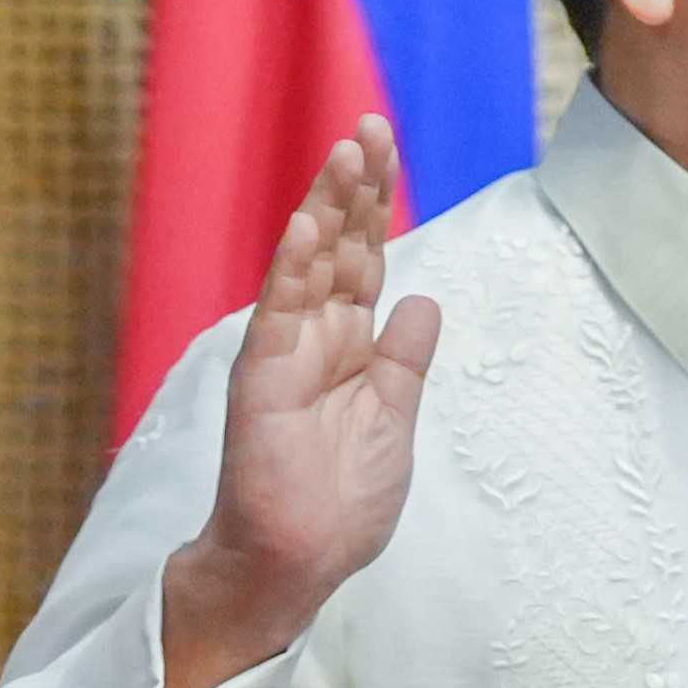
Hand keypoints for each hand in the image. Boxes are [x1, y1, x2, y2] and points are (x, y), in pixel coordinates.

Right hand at [163, 120, 441, 687]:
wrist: (298, 560)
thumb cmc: (340, 501)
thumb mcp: (394, 419)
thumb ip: (404, 360)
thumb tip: (424, 300)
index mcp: (351, 346)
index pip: (367, 260)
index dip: (377, 207)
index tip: (387, 151)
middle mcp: (317, 337)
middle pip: (341, 247)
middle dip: (355, 188)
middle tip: (371, 127)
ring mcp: (286, 352)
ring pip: (309, 265)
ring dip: (326, 210)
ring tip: (346, 153)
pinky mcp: (262, 377)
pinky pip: (278, 311)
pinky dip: (294, 268)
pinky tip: (309, 226)